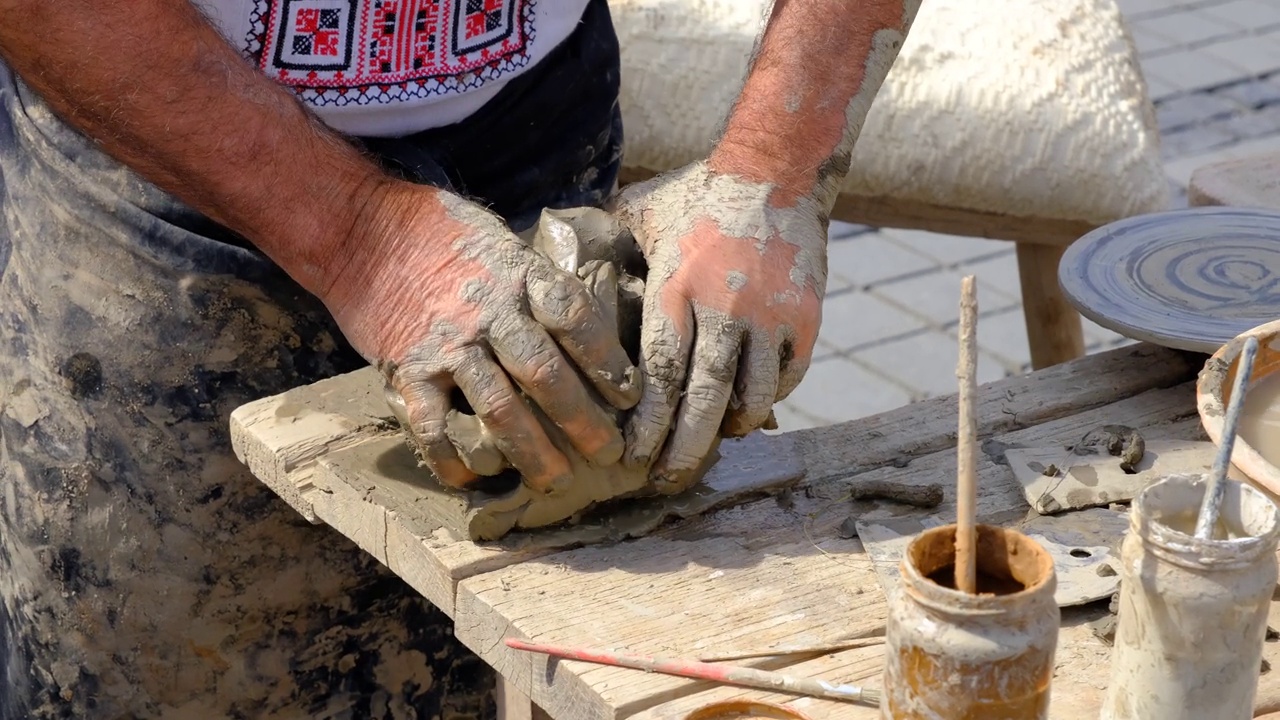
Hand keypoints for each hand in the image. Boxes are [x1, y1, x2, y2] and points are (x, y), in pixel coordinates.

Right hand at [323, 181, 640, 492]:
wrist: (359, 228)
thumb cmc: (440, 232)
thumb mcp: (501, 240)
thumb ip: (538, 280)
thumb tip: (584, 320)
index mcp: (517, 273)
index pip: (574, 319)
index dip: (606, 361)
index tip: (631, 394)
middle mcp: (486, 310)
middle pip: (544, 372)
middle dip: (581, 420)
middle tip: (609, 453)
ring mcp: (445, 344)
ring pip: (498, 408)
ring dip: (532, 450)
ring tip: (556, 480)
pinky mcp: (405, 370)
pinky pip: (434, 426)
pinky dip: (456, 458)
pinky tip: (476, 477)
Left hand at [615, 161, 826, 492]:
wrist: (778, 168)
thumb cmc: (695, 194)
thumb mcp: (638, 215)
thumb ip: (600, 250)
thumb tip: (546, 278)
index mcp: (675, 286)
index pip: (661, 373)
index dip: (649, 424)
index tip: (633, 455)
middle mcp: (725, 306)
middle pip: (704, 397)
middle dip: (684, 448)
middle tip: (667, 482)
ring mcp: (772, 315)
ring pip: (752, 396)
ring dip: (729, 428)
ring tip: (710, 445)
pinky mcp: (806, 317)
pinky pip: (787, 377)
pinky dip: (767, 401)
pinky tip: (747, 409)